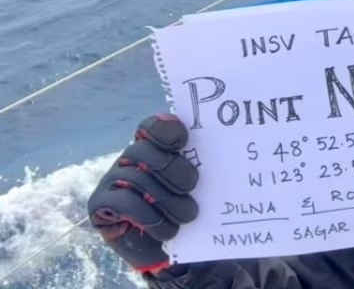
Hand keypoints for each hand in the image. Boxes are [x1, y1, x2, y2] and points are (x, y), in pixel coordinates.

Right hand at [86, 114, 199, 272]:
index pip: (154, 126)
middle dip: (172, 169)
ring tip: (186, 216)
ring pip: (135, 178)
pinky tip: (164, 227)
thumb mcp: (199, 187)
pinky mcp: (99, 204)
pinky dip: (146, 214)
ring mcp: (111, 180)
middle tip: (192, 186)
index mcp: (154, 147)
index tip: (183, 141)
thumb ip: (203, 166)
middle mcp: (130, 159)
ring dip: (166, 200)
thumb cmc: (185, 211)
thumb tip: (231, 154)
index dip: (166, 130)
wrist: (167, 251)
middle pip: (143, 150)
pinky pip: (122, 201)